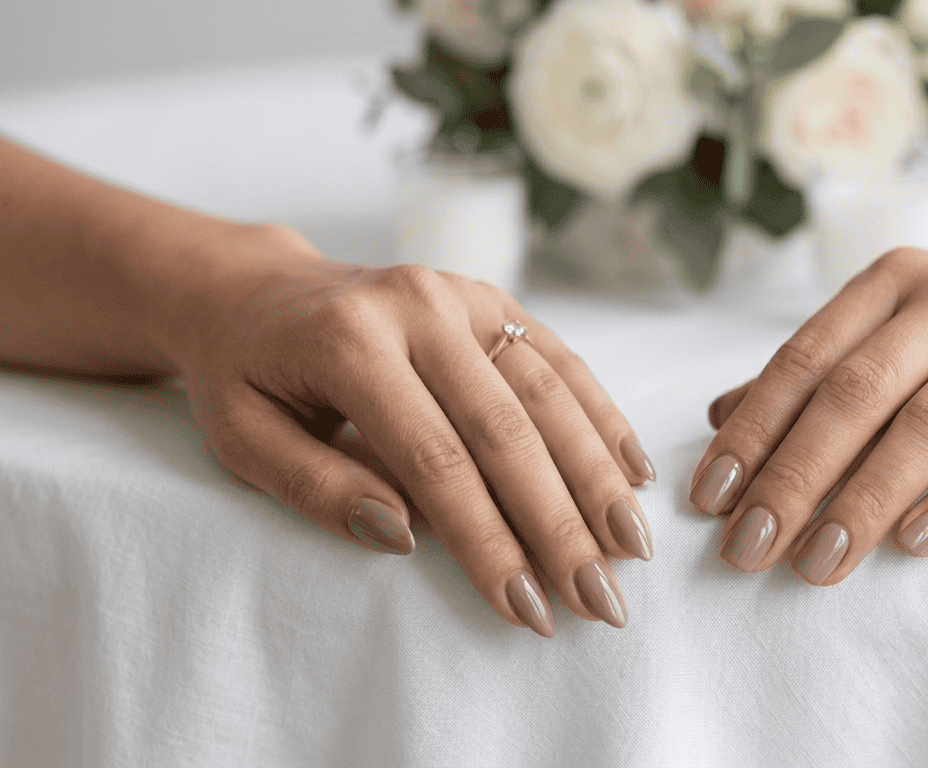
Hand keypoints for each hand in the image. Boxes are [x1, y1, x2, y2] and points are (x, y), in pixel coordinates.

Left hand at [170, 225, 655, 634]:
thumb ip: (316, 486)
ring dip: (597, 475)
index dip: (487, 540)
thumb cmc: (244, 376)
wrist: (255, 291)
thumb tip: (404, 534)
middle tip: (601, 598)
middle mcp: (417, 307)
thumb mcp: (244, 438)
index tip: (528, 609)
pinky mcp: (491, 299)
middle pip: (507, 429)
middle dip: (560, 522)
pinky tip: (634, 471)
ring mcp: (462, 296)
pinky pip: (559, 359)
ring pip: (547, 392)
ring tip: (632, 547)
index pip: (435, 460)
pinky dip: (601, 416)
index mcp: (349, 343)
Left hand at [693, 247, 927, 583]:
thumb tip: (720, 414)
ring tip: (819, 563)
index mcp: (895, 281)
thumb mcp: (909, 328)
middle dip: (792, 475)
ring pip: (927, 421)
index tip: (709, 498)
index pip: (804, 358)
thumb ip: (822, 367)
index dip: (751, 431)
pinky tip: (917, 540)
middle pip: (854, 393)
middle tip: (749, 548)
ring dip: (864, 498)